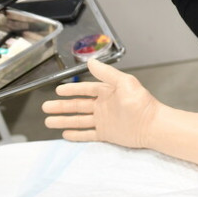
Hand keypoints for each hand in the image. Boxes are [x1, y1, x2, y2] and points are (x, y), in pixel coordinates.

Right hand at [42, 59, 157, 147]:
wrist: (152, 125)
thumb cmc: (141, 103)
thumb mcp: (124, 83)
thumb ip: (107, 73)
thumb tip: (90, 61)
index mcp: (108, 92)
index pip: (86, 89)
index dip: (72, 90)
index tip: (57, 90)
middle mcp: (104, 106)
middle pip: (78, 106)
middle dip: (62, 106)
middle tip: (45, 107)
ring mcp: (104, 121)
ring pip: (79, 120)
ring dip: (64, 120)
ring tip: (48, 122)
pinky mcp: (106, 134)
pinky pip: (88, 134)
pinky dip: (76, 135)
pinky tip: (65, 134)